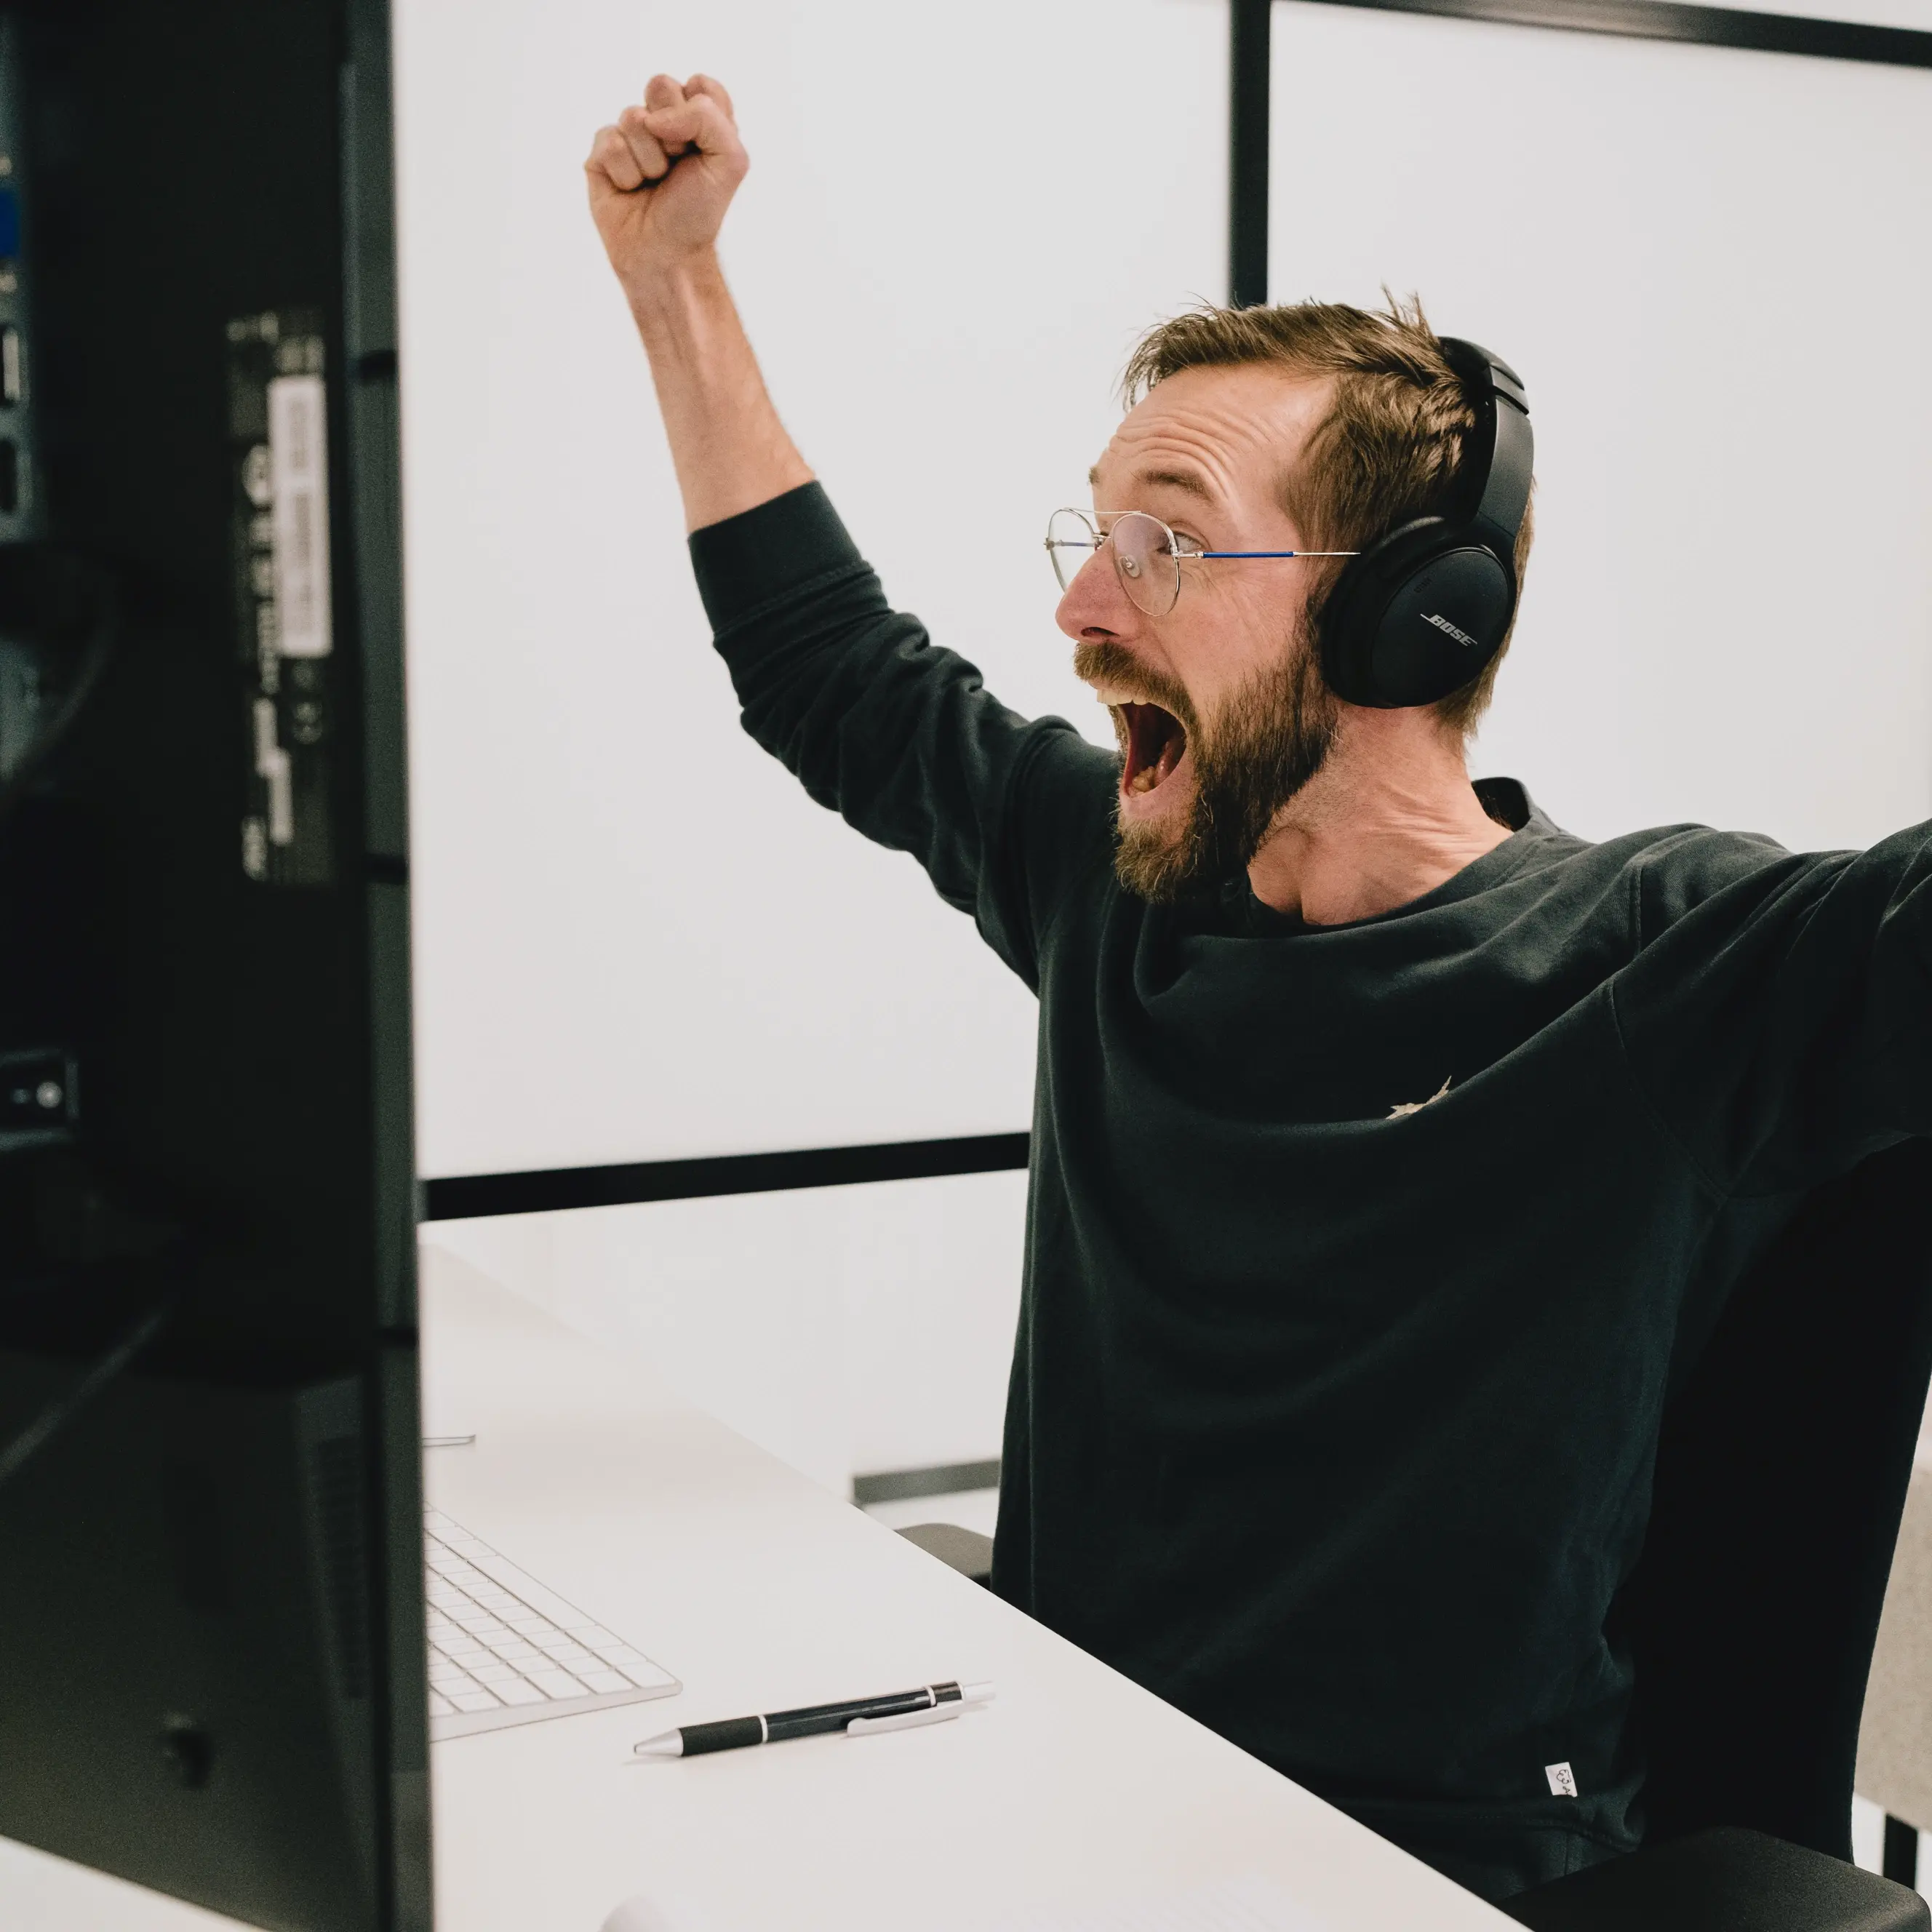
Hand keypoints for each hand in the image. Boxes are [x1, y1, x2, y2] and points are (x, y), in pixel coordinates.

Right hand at [585, 74, 747, 292]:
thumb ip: (709, 117)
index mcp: (698, 118)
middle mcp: (664, 121)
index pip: (701, 85)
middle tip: (676, 166)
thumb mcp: (730, 161)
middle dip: (673, 133)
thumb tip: (654, 116)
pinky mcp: (602, 153)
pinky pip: (610, 142)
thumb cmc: (697, 212)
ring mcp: (630, 134)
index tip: (703, 153)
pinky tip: (630, 191)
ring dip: (650, 161)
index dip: (702, 117)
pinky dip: (626, 174)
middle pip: (660, 85)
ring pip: (634, 117)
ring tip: (654, 184)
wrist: (666, 255)